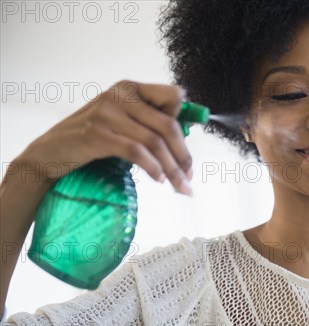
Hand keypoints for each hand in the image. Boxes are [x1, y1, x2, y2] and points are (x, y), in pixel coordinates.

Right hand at [15, 80, 192, 195]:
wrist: (50, 152)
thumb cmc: (92, 139)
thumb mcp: (121, 121)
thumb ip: (147, 123)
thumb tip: (183, 145)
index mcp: (130, 88)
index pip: (172, 96)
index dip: (184, 121)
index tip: (186, 150)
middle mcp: (120, 95)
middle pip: (168, 125)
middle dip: (184, 155)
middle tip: (190, 178)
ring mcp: (107, 113)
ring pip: (154, 142)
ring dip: (172, 168)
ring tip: (179, 186)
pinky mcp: (97, 134)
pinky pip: (136, 151)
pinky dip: (152, 168)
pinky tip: (158, 180)